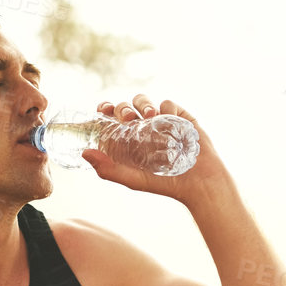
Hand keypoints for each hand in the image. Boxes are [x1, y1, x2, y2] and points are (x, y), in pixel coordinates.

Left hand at [80, 94, 232, 206]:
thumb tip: (84, 153)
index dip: (104, 110)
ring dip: (143, 104)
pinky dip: (166, 108)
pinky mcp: (180, 117)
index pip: (111, 117)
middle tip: (129, 118)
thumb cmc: (166, 184)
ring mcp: (161, 121)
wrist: (200, 183)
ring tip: (151, 116)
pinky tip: (170, 120)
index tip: (102, 110)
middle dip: (124, 107)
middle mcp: (142, 128)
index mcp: (128, 140)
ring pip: (144, 101)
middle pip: (125, 106)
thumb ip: (109, 169)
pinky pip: (168, 103)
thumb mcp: (134, 179)